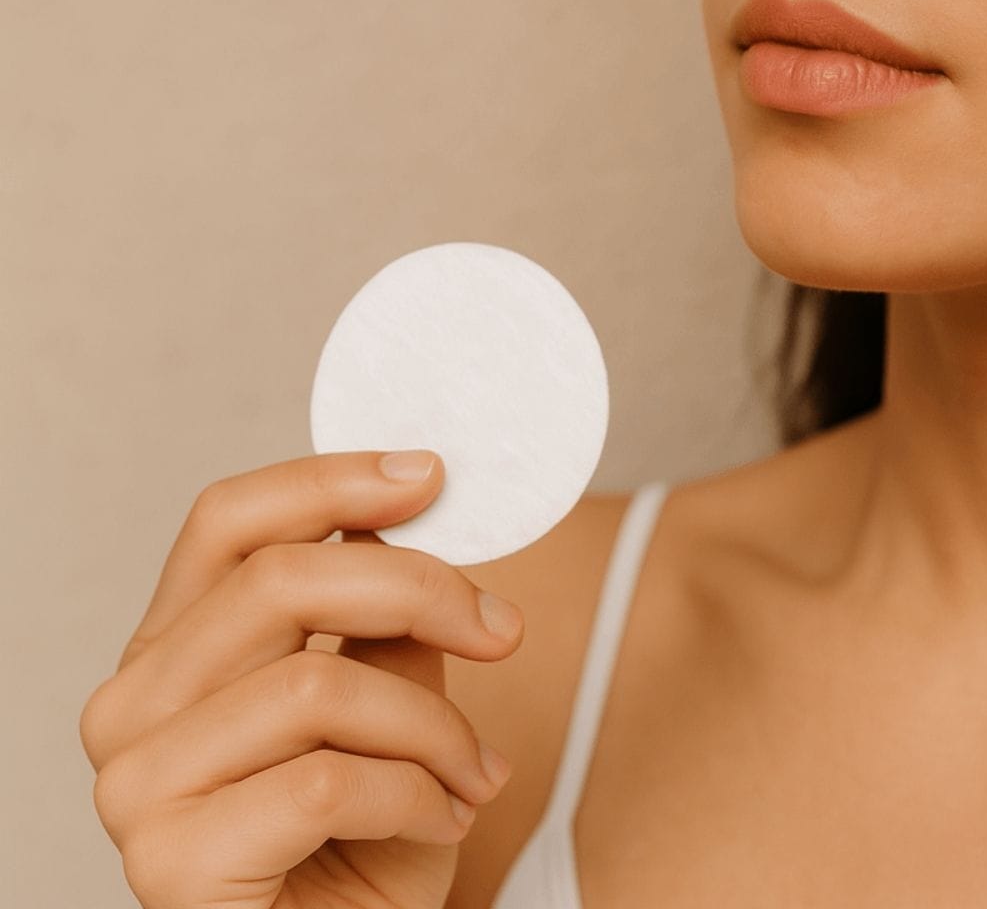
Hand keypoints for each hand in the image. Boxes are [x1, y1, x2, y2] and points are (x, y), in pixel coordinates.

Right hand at [79, 450, 521, 907]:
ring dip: (433, 729)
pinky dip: (416, 797)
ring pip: (317, 688)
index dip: (330, 483)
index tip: (432, 477)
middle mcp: (132, 711)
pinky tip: (441, 822)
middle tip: (503, 628)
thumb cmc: (357, 855)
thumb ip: (386, 635)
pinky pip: (327, 784)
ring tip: (474, 775)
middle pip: (278, 582)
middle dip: (420, 592)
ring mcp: (138, 788)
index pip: (227, 525)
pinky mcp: (172, 862)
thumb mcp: (391, 725)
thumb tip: (417, 532)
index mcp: (173, 658)